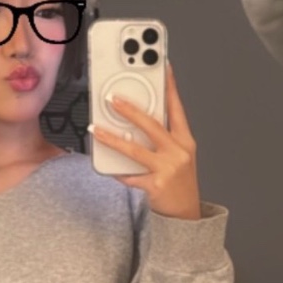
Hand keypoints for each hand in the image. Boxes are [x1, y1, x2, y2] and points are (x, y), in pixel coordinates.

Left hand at [91, 64, 201, 218]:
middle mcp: (179, 152)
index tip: (163, 67)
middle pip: (152, 126)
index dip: (170, 87)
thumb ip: (163, 137)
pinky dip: (116, 171)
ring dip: (113, 138)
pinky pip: (130, 175)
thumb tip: (136, 120)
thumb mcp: (179, 155)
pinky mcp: (156, 185)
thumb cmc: (179, 182)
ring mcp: (168, 169)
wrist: (186, 215)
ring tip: (96, 130)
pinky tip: (105, 165)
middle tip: (113, 99)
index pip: (176, 108)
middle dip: (131, 110)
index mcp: (185, 140)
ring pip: (135, 150)